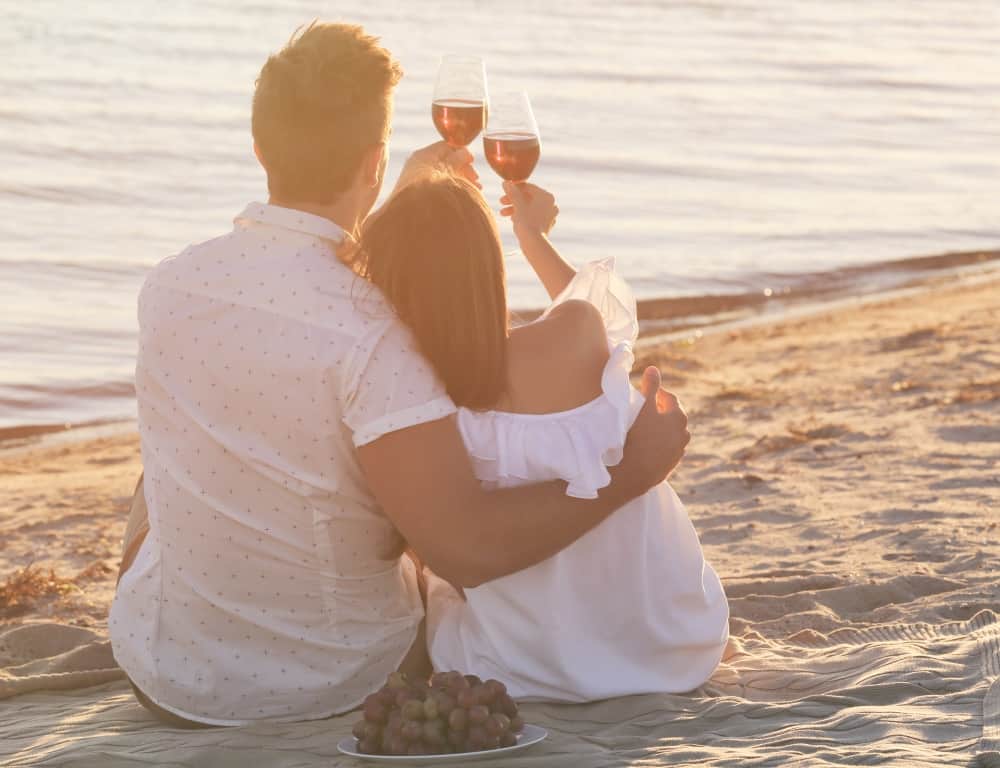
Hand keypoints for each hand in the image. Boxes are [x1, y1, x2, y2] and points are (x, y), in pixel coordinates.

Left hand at [394, 141, 480, 192]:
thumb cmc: (434, 190)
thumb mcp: (450, 169)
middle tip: (476, 179)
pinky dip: (454, 190)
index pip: (444, 147)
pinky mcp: (421, 198)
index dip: (461, 152)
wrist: (418, 216)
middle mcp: (418, 167)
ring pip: (445, 177)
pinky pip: (441, 189)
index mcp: (423, 156)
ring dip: (462, 181)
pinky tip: (466, 198)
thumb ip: (459, 159)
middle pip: (445, 162)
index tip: (473, 161)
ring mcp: (418, 183)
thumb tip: (465, 154)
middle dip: (464, 170)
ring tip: (476, 191)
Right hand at [499, 181, 558, 239]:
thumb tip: (506, 182)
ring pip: (529, 207)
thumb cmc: (526, 222)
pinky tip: (512, 219)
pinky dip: (522, 215)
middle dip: (513, 200)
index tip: (503, 191)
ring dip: (515, 208)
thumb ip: (512, 192)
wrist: (533, 243)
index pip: (528, 187)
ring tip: (502, 213)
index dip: (514, 188)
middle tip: (500, 202)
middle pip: (528, 197)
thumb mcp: (517, 204)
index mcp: (546, 196)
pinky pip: (532, 216)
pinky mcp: (545, 225)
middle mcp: (550, 204)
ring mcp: (549, 215)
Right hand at [620, 367, 689, 491]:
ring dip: (662, 429)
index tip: (645, 392)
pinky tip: (646, 445)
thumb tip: (653, 368)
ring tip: (646, 428)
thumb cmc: (638, 436)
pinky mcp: (670, 465)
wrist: (635, 472)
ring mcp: (678, 451)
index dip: (657, 393)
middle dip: (661, 410)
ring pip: (671, 434)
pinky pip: (666, 449)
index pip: (669, 398)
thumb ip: (650, 387)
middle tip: (645, 408)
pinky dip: (659, 444)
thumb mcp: (643, 407)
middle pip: (673, 416)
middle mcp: (683, 433)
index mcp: (678, 417)